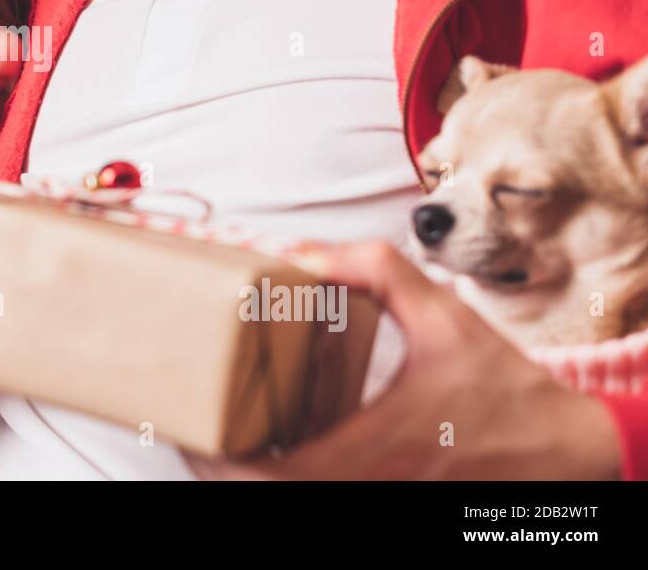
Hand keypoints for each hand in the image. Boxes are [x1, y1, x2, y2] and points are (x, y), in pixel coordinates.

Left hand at [185, 241, 623, 479]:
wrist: (565, 448)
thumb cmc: (503, 385)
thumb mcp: (444, 314)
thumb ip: (377, 270)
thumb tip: (302, 251)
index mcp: (378, 444)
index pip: (277, 479)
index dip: (222, 466)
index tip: (193, 435)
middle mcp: (372, 485)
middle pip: (270, 502)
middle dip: (222, 476)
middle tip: (195, 437)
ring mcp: (381, 502)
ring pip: (297, 509)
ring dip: (251, 484)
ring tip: (222, 446)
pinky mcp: (391, 505)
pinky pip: (324, 503)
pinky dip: (288, 487)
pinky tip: (273, 461)